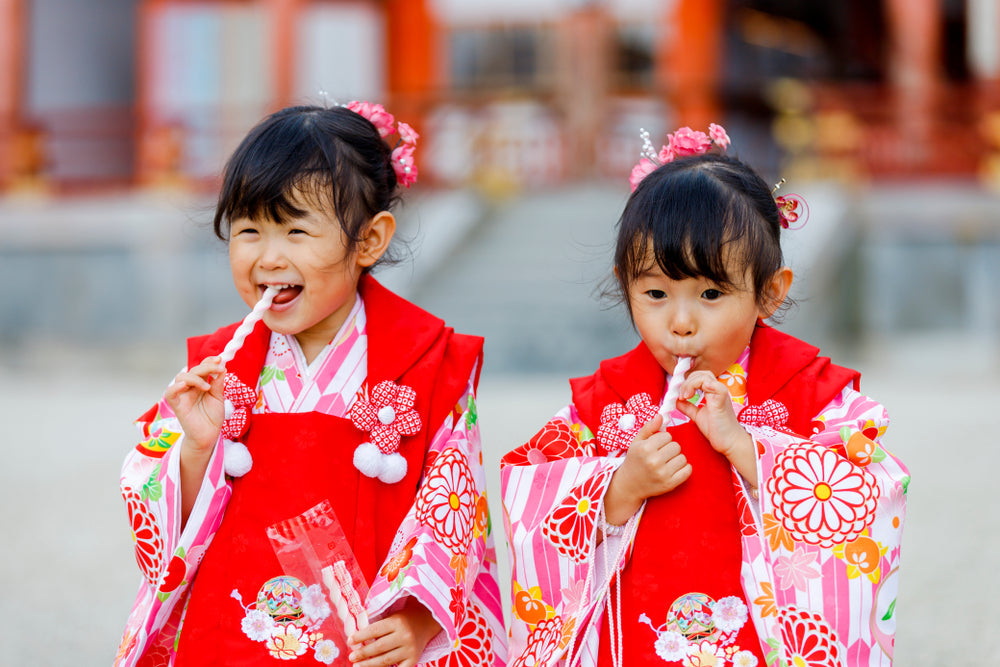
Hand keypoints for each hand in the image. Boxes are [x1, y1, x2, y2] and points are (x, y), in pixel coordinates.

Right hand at [164, 356, 226, 452]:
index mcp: (200, 384)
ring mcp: (183, 395)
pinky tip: (185, 385)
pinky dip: (176, 388)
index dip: (209, 361)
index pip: (201, 367)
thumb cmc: (212, 417)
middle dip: (206, 367)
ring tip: (207, 387)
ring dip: (195, 377)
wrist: (209, 435)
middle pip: (193, 370)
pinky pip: (170, 393)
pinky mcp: (177, 405)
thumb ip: (218, 383)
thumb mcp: (218, 397)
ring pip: (182, 377)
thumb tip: (222, 367)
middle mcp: (190, 388)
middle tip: (219, 369)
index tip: (220, 359)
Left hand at [348, 597, 440, 666]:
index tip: (349, 641)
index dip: (360, 636)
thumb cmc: (403, 619)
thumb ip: (377, 627)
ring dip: (369, 664)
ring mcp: (410, 649)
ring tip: (357, 666)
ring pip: (386, 660)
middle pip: (379, 647)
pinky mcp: (414, 660)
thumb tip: (357, 641)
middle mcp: (405, 635)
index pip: (375, 630)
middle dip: (363, 653)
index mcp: (397, 622)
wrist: (426, 622)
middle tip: (351, 657)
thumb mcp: (392, 617)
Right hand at [603, 413, 691, 524]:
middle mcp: (654, 461)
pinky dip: (684, 469)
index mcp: (645, 448)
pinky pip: (687, 471)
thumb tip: (661, 415)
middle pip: (676, 446)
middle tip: (662, 455)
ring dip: (677, 459)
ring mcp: (662, 474)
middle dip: (670, 449)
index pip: (668, 436)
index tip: (657, 446)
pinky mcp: (669, 484)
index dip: (663, 440)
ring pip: (683, 458)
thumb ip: (649, 428)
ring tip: (667, 463)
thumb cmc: (634, 460)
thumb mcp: (636, 442)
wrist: (629, 485)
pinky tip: (674, 469)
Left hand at [674, 370, 755, 485]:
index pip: (699, 377)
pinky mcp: (722, 398)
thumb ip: (688, 407)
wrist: (730, 442)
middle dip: (687, 381)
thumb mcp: (697, 416)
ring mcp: (721, 393)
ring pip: (704, 376)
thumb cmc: (717, 430)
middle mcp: (717, 390)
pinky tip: (689, 397)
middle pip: (701, 373)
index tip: (678, 395)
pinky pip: (712, 384)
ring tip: (684, 396)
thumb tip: (676, 400)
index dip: (686, 382)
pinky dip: (698, 386)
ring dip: (690, 383)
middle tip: (680, 396)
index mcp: (713, 393)